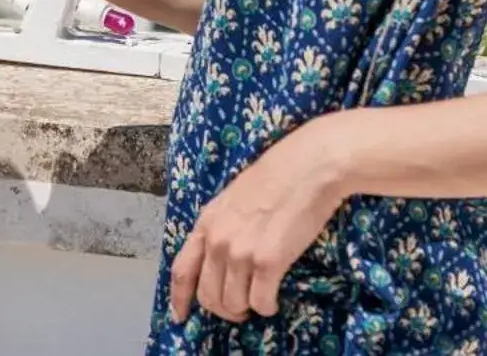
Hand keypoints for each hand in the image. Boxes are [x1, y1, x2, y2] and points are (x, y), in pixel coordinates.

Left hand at [167, 118, 351, 324]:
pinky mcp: (267, 261)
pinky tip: (273, 299)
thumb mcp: (233, 199)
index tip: (180, 317)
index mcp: (206, 223)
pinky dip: (267, 307)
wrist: (307, 167)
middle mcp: (217, 240)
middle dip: (223, 309)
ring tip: (259, 300)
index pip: (182, 271)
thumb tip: (222, 256)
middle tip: (240, 308)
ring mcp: (240, 252)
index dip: (179, 299)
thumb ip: (222, 227)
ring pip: (233, 304)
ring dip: (246, 308)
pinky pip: (260, 302)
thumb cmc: (276, 177)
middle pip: (207, 295)